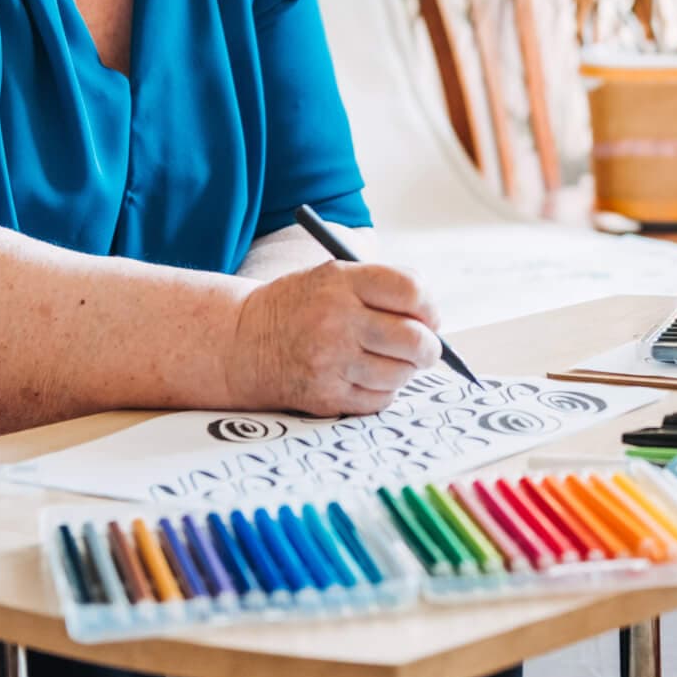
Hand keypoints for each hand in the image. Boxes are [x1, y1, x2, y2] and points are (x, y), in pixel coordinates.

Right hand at [231, 261, 442, 414]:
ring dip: (404, 370)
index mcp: (342, 281)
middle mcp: (336, 319)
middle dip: (428, 347)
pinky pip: (380, 399)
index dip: (429, 307)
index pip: (410, 291)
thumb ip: (381, 288)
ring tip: (387, 360)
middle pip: (414, 339)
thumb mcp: (333, 276)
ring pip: (401, 374)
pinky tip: (365, 376)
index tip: (429, 317)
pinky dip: (382, 391)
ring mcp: (330, 361)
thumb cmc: (300, 306)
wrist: (244, 342)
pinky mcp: (325, 396)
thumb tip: (432, 320)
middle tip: (425, 348)